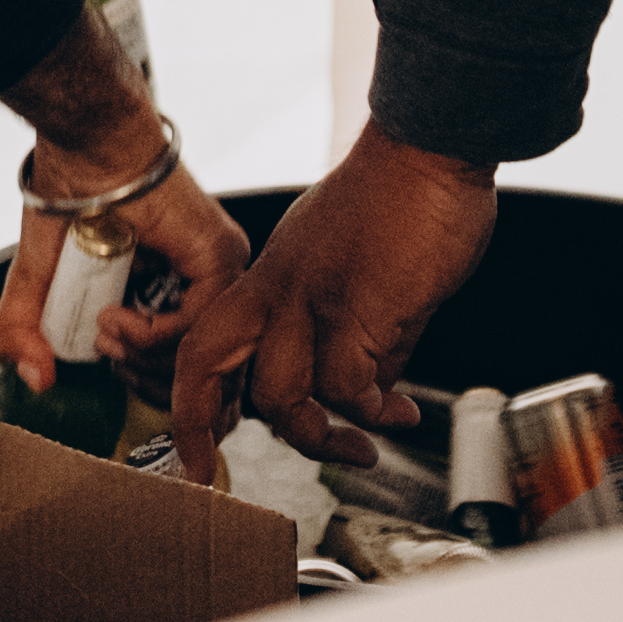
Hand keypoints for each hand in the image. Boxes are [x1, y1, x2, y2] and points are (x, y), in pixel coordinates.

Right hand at [0, 145, 247, 394]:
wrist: (87, 146)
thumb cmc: (68, 196)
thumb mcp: (37, 280)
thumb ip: (23, 330)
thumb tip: (38, 380)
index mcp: (173, 285)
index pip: (179, 359)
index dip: (140, 375)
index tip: (100, 354)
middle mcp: (203, 280)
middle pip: (192, 364)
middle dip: (141, 374)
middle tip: (102, 350)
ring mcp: (219, 268)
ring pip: (197, 350)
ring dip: (141, 355)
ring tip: (103, 330)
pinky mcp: (220, 256)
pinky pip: (196, 323)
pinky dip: (152, 334)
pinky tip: (117, 318)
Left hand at [164, 122, 494, 471]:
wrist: (428, 150)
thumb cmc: (403, 198)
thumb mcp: (355, 273)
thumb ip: (355, 336)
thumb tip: (371, 395)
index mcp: (270, 276)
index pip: (207, 340)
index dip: (195, 396)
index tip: (204, 445)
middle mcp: (278, 288)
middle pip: (206, 361)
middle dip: (196, 424)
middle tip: (210, 471)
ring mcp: (312, 299)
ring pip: (279, 395)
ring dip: (321, 438)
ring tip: (365, 445)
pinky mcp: (359, 309)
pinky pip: (346, 387)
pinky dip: (371, 412)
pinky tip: (399, 412)